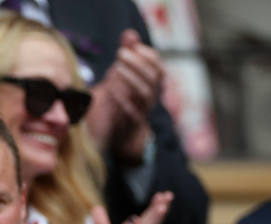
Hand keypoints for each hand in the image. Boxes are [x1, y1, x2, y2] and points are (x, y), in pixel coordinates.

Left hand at [85, 29, 161, 162]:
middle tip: (120, 54)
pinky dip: (124, 101)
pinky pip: (134, 113)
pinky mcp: (135, 128)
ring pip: (146, 94)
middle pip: (153, 78)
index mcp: (151, 87)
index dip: (148, 56)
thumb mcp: (123, 80)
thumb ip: (128, 57)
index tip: (134, 46)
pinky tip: (112, 91)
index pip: (158, 67)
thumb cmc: (123, 106)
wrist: (123, 143)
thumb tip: (129, 34)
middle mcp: (151, 99)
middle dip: (138, 63)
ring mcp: (145, 113)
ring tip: (116, 69)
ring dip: (132, 79)